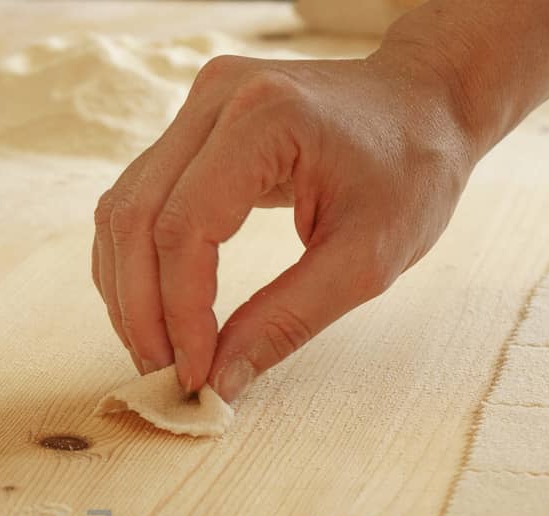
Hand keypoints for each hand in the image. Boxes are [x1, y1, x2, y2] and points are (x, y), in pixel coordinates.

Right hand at [91, 42, 480, 400]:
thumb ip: (289, 320)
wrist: (425, 102)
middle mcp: (216, 98)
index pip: (186, 227)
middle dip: (141, 309)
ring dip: (129, 290)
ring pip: (123, 208)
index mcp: (265, 118)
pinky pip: (139, 198)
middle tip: (162, 375)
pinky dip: (139, 262)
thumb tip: (219, 383)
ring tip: (157, 353)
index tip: (195, 373)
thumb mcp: (367, 260)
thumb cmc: (412, 172)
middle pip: (136, 216)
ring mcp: (198, 105)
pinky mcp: (192, 124)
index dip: (180, 311)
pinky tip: (157, 311)